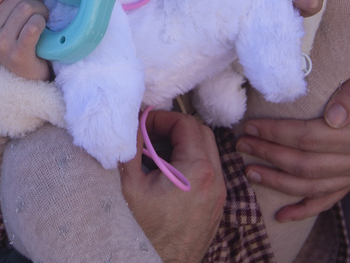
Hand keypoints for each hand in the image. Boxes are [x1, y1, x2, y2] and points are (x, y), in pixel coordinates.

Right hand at [0, 0, 50, 80]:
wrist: (26, 78)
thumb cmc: (16, 43)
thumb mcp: (1, 23)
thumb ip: (4, 3)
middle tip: (41, 9)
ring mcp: (1, 45)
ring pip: (27, 9)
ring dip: (42, 11)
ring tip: (43, 18)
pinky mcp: (17, 54)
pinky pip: (33, 26)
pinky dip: (41, 22)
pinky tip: (42, 27)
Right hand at [121, 109, 223, 262]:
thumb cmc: (145, 230)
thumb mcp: (131, 184)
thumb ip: (132, 146)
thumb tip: (132, 120)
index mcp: (197, 170)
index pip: (186, 123)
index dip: (162, 118)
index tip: (143, 125)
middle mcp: (216, 180)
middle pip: (202, 132)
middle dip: (175, 127)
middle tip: (150, 135)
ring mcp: (219, 194)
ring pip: (208, 151)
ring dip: (184, 144)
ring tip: (156, 155)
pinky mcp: (216, 206)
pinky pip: (209, 171)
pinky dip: (191, 163)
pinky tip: (167, 174)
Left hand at [236, 73, 349, 221]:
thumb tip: (334, 117)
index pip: (307, 137)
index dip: (275, 133)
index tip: (250, 127)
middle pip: (305, 164)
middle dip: (268, 155)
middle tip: (242, 146)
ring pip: (311, 186)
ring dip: (277, 182)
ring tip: (250, 172)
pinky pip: (325, 203)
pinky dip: (301, 210)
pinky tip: (280, 215)